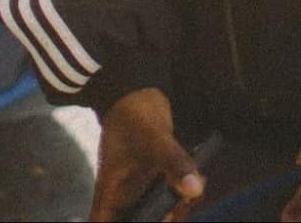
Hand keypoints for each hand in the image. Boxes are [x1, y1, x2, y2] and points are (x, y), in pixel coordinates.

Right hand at [89, 87, 204, 221]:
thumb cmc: (135, 113)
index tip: (143, 220)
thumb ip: (174, 162)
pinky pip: (167, 197)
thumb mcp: (155, 138)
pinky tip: (197, 182)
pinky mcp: (154, 180)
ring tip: (191, 195)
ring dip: (174, 210)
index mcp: (110, 191)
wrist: (139, 91)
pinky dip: (181, 195)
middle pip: (134, 221)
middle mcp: (123, 195)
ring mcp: (139, 188)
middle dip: (157, 220)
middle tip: (176, 210)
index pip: (103, 222)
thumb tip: (195, 190)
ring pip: (155, 213)